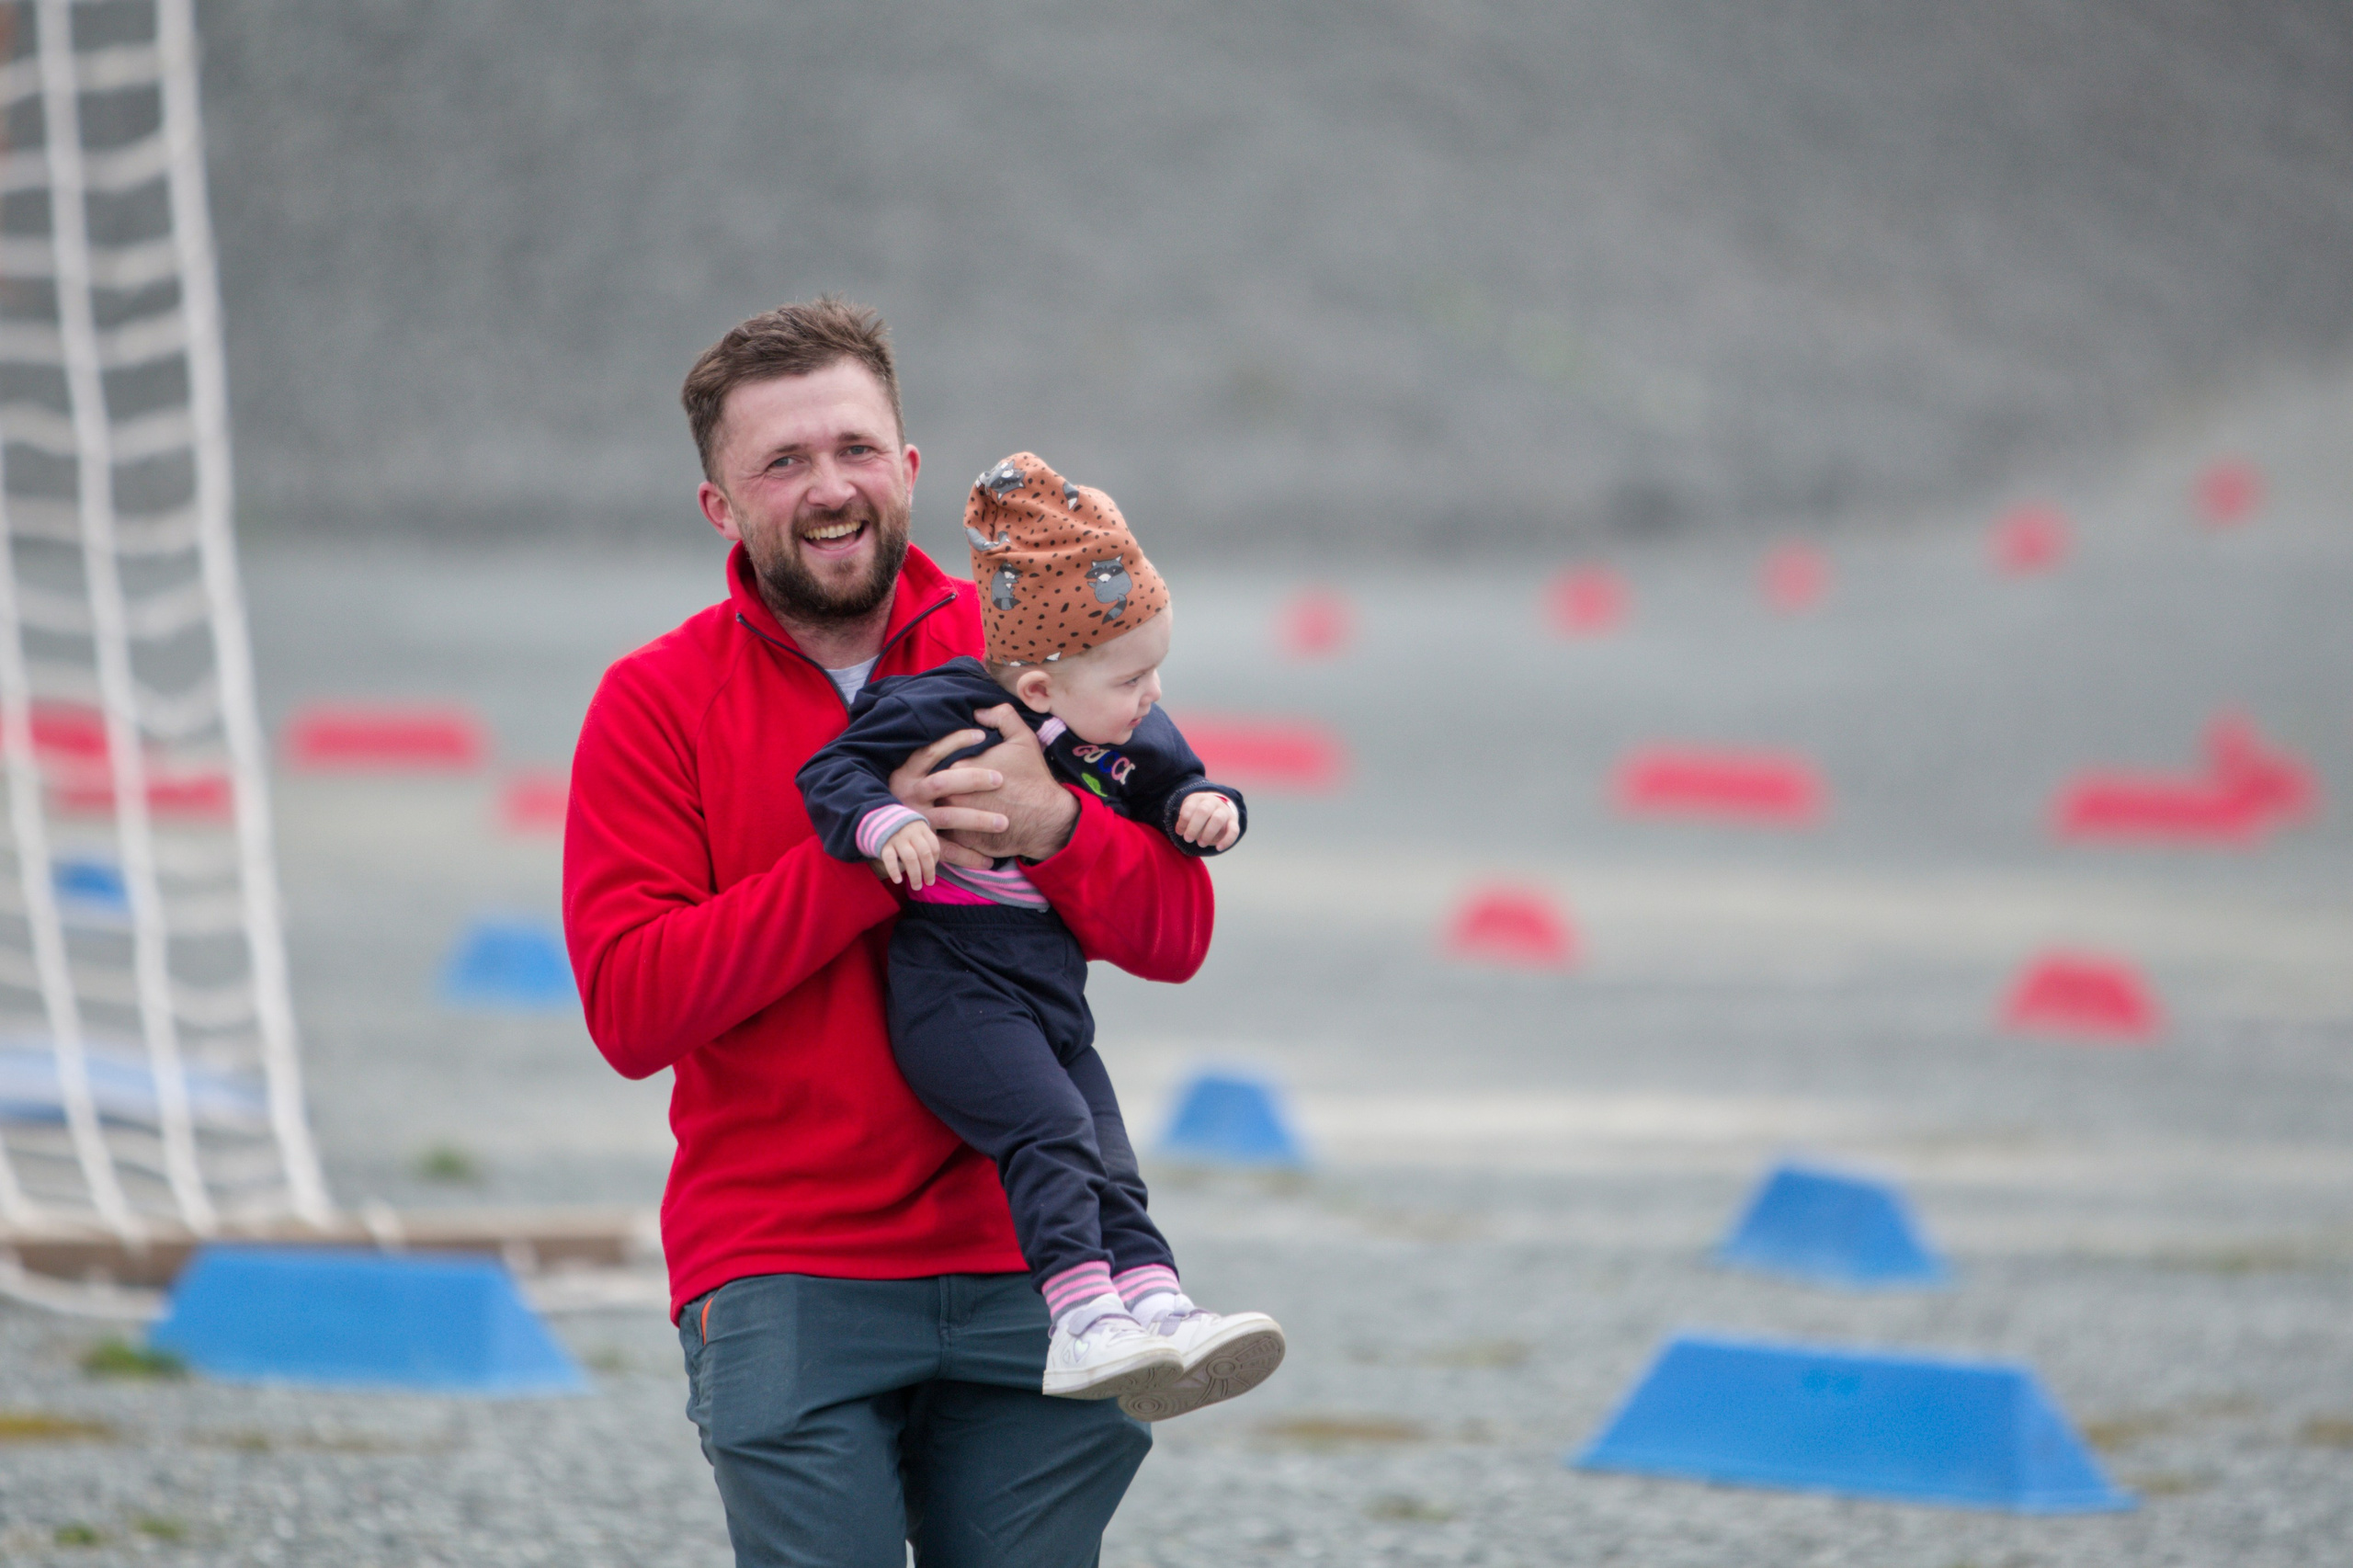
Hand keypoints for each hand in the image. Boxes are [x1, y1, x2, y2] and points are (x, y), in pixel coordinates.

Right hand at [874, 819, 941, 889]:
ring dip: (915, 875)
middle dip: (928, 871)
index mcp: (921, 828)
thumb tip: (931, 868)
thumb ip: (924, 843)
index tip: (931, 873)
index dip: (935, 862)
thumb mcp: (915, 830)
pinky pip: (890, 859)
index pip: (934, 847)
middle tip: (929, 884)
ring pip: (910, 858)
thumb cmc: (902, 830)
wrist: (878, 818)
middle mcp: (911, 832)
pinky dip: (894, 871)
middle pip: (924, 853)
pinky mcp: (884, 844)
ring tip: (917, 887)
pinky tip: (898, 881)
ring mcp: (897, 837)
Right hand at [889, 728, 1008, 870]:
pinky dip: (968, 857)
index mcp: (908, 772)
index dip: (955, 741)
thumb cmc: (904, 793)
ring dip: (977, 820)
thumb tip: (958, 729)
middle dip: (972, 779)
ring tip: (1004, 822)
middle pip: (942, 782)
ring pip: (948, 817)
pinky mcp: (919, 844)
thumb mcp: (908, 771)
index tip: (982, 735)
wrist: (876, 830)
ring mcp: (915, 820)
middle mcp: (910, 794)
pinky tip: (990, 860)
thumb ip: (929, 756)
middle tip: (999, 779)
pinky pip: (946, 851)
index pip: (931, 751)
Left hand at [940, 705, 1079, 862]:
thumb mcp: (1023, 738)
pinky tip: (954, 827)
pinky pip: (944, 837)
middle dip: (937, 788)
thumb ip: (1001, 717)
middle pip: (932, 789)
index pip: (937, 763)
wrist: (1047, 818)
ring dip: (938, 810)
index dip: (944, 764)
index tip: (952, 767)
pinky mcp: (961, 842)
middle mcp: (951, 796)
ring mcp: (955, 821)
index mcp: (959, 768)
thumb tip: (978, 712)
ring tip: (946, 806)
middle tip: (947, 788)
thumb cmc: (1033, 777)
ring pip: (934, 814)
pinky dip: (947, 832)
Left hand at [1174, 792, 1240, 850]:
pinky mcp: (1233, 822)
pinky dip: (1227, 840)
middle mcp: (1212, 802)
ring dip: (1208, 833)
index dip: (1183, 821)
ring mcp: (1224, 811)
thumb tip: (1180, 831)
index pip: (1189, 807)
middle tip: (1188, 839)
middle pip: (1203, 811)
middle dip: (1194, 827)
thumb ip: (1184, 821)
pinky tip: (1218, 848)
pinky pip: (1233, 830)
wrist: (1217, 809)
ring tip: (1200, 844)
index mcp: (1198, 799)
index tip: (1179, 832)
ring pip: (1218, 819)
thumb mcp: (1189, 814)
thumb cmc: (1197, 815)